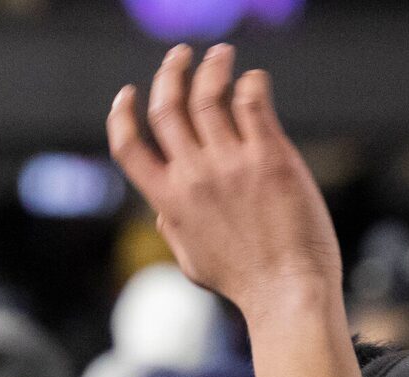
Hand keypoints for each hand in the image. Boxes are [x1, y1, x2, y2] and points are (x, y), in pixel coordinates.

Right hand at [106, 45, 362, 376]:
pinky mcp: (269, 156)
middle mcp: (193, 177)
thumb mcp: (190, 262)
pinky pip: (252, 101)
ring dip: (212, 66)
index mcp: (166, 202)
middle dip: (169, 73)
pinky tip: (254, 81)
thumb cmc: (242, 282)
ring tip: (220, 54)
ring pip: (209, 94)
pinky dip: (250, 82)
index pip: (127, 146)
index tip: (126, 93)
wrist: (287, 290)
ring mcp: (230, 164)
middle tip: (180, 56)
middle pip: (166, 107)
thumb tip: (160, 210)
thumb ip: (171, 228)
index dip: (121, 114)